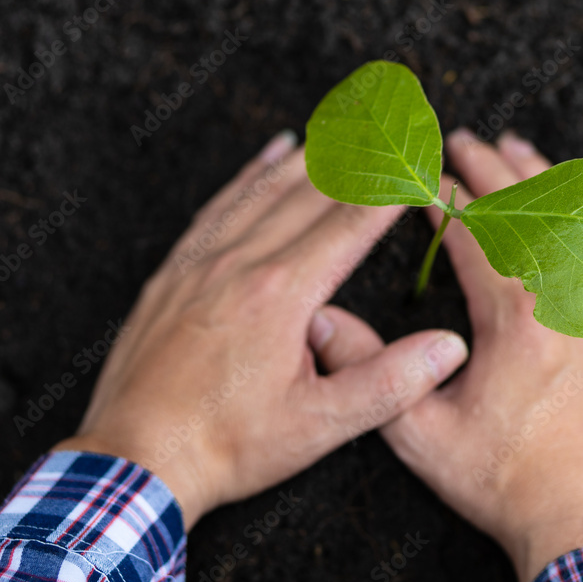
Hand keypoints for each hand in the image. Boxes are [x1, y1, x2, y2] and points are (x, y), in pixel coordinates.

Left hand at [54, 132, 468, 529]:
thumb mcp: (319, 426)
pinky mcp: (174, 272)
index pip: (352, 223)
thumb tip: (447, 348)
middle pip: (311, 191)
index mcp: (282, 295)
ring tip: (345, 123)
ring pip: (264, 188)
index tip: (421, 159)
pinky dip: (250, 173)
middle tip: (394, 123)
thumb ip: (388, 383)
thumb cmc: (228, 447)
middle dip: (361, 154)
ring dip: (311, 152)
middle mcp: (241, 263)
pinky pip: (219, 205)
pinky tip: (270, 154)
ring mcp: (201, 262)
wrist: (134, 459)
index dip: (392, 186)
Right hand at [311, 129, 582, 581]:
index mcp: (514, 317)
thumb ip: (369, 371)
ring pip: (576, 224)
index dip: (441, 195)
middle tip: (466, 139)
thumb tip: (322, 324)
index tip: (420, 173)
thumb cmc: (505, 483)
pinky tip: (579, 210)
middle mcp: (567, 300)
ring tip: (520, 150)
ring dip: (544, 181)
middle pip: (527, 211)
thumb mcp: (420, 435)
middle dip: (492, 168)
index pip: (473, 232)